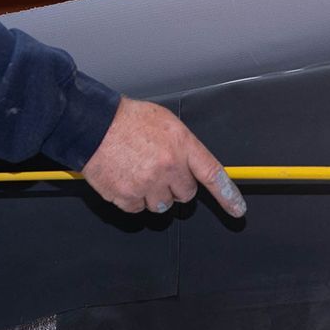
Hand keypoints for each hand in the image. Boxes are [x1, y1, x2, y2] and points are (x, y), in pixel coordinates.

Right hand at [82, 97, 245, 217]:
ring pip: (162, 205)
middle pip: (185, 194)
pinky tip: (125, 178)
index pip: (213, 175)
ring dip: (154, 193)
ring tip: (138, 172)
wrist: (92, 125)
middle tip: (158, 169)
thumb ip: (182, 145)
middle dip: (174, 185)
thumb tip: (191, 164)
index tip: (237, 209)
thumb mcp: (165, 122)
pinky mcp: (127, 196)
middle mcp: (168, 167)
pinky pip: (138, 209)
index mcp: (181, 145)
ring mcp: (148, 184)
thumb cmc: (126, 120)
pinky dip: (133, 198)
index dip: (227, 195)